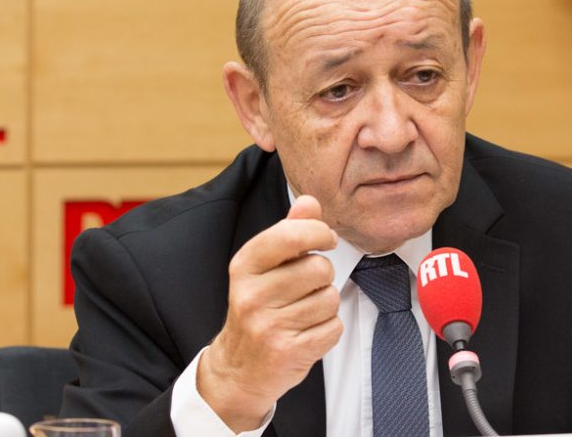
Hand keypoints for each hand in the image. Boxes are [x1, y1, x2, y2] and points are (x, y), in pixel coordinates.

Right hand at [197, 195, 342, 431]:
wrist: (238, 368)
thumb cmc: (258, 309)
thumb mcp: (264, 267)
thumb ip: (289, 231)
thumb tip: (309, 202)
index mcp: (244, 266)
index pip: (291, 235)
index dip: (318, 232)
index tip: (325, 238)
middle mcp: (251, 295)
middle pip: (319, 268)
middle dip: (323, 276)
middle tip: (306, 288)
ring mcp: (268, 326)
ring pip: (330, 298)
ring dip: (325, 304)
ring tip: (303, 312)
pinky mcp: (287, 352)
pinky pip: (333, 327)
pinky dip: (328, 330)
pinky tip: (307, 332)